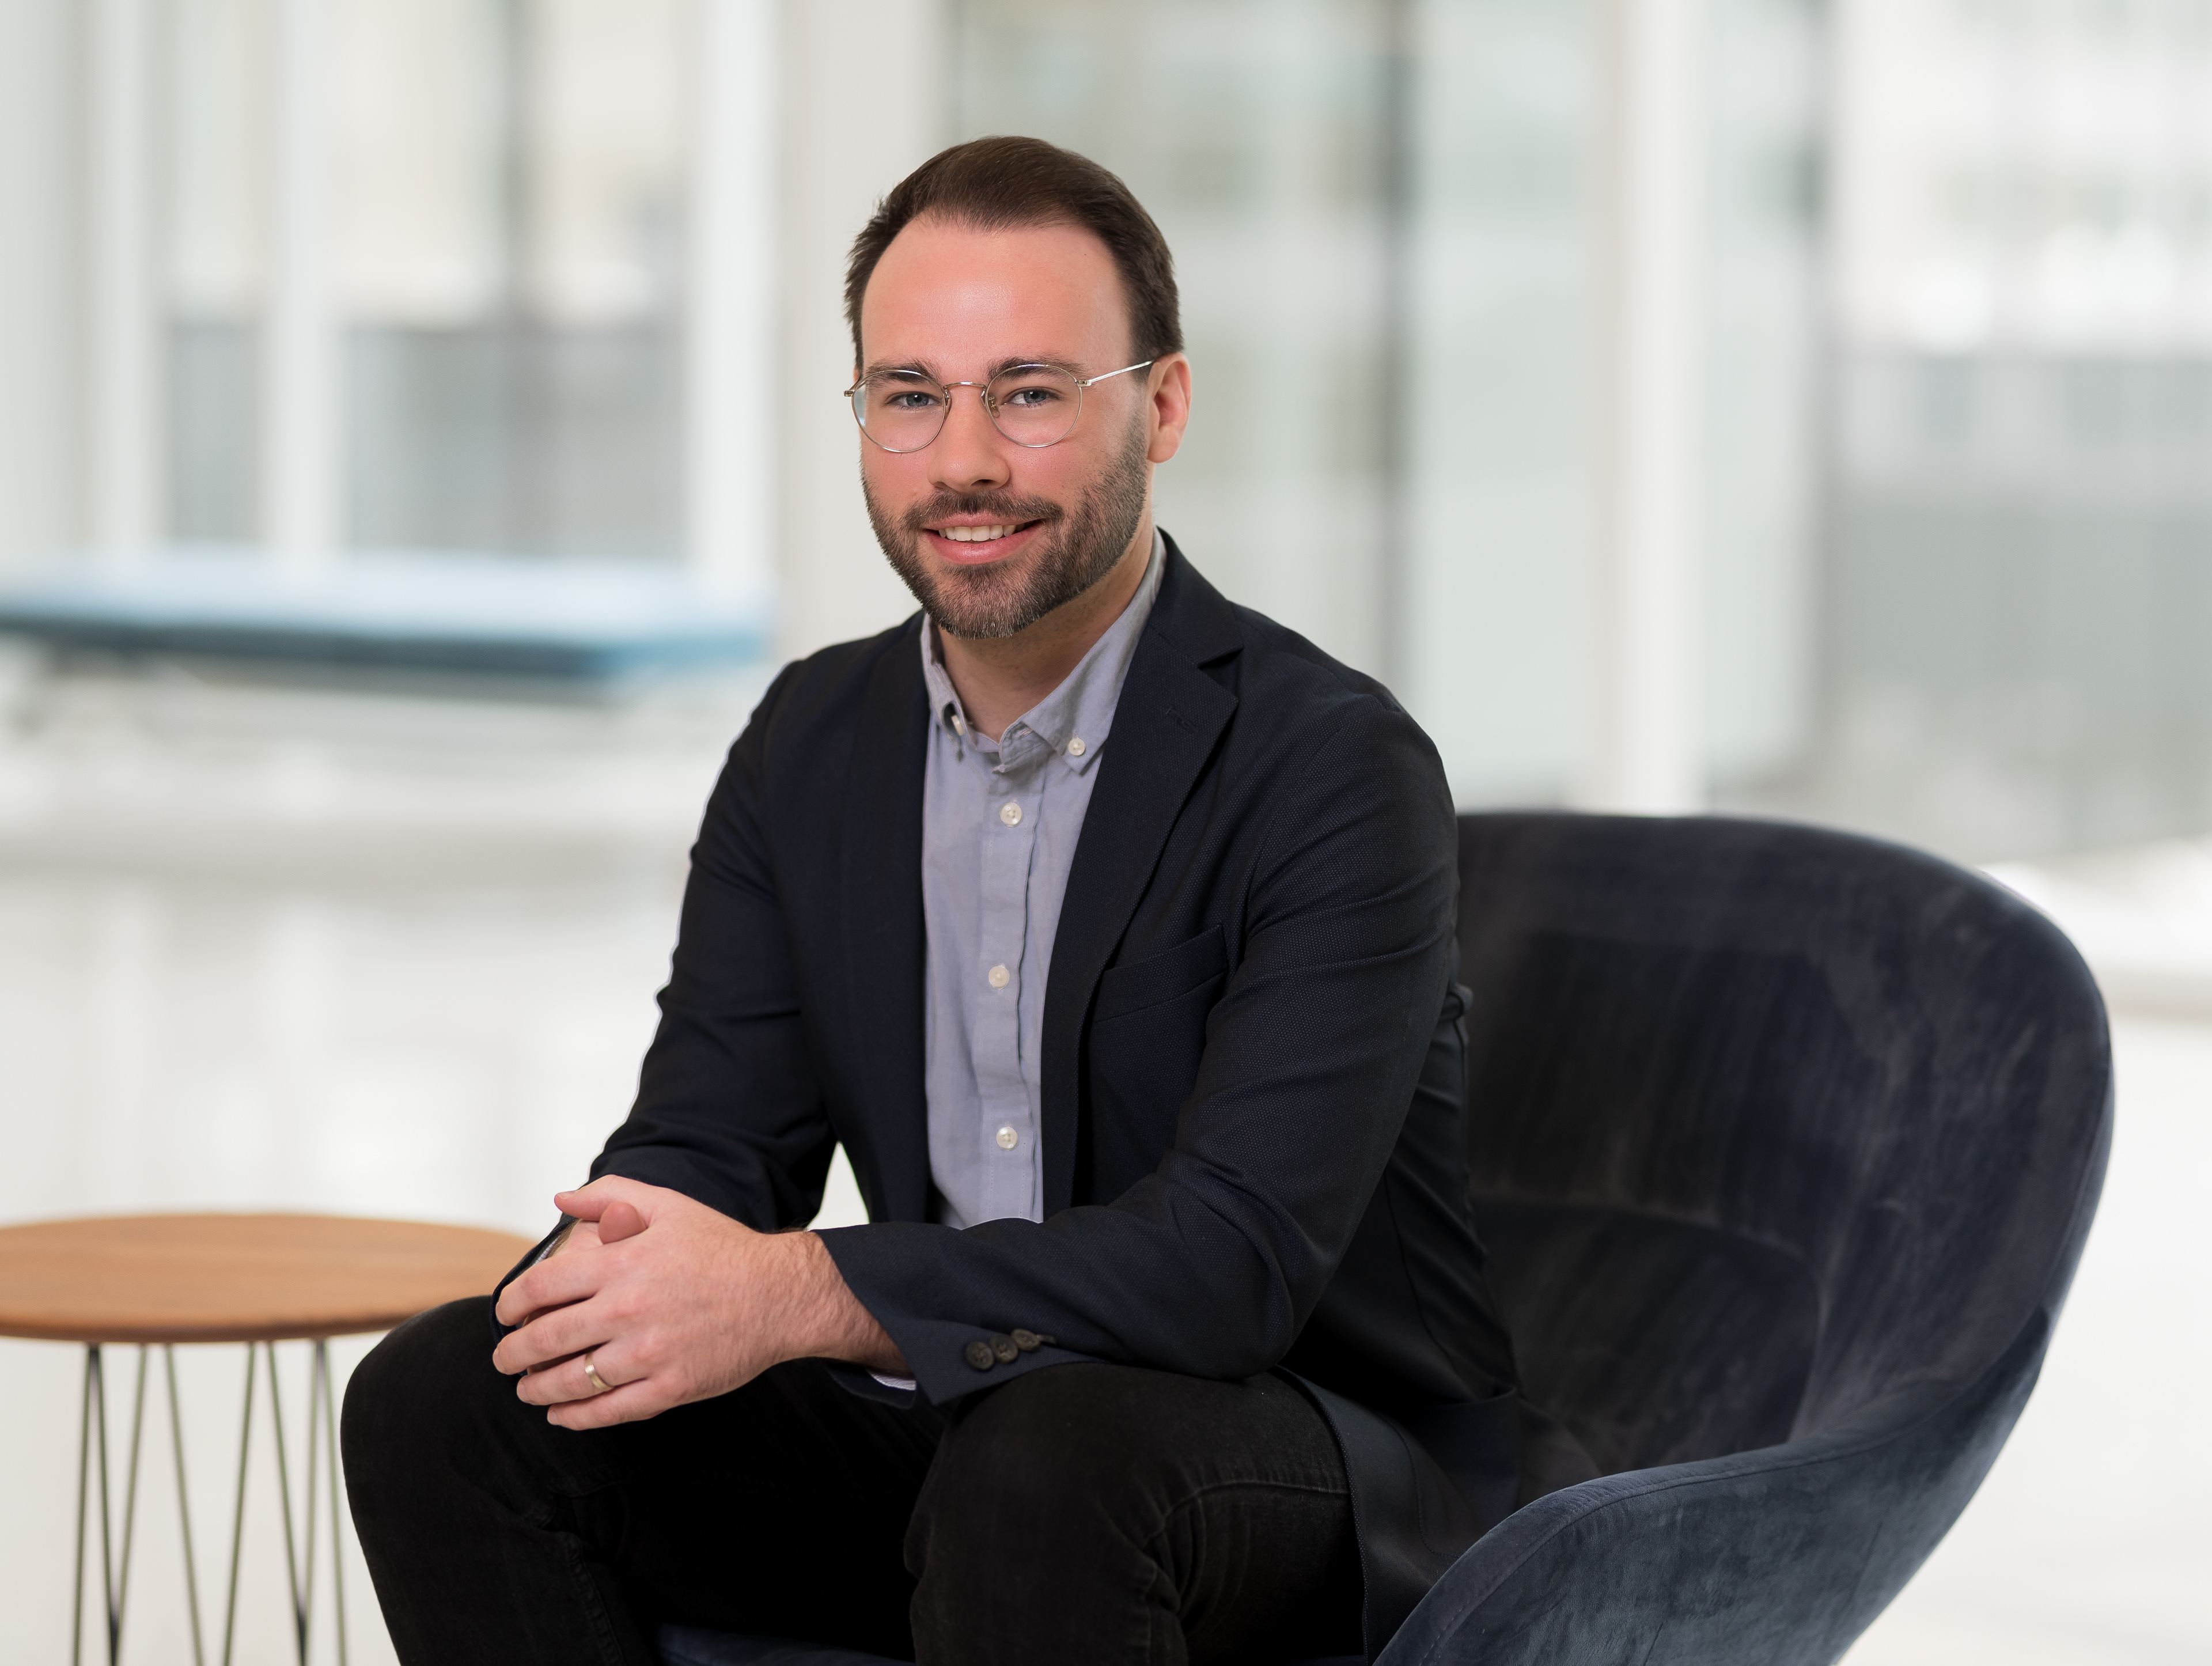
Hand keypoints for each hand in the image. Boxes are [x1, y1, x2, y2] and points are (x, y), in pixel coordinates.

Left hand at [490, 1176, 904, 1429]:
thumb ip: (609, 1195)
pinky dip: (575, 1417)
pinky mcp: (670, 1387)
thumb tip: (561, 1199)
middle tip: (505, 1358)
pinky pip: (608, 1411)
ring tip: (527, 1389)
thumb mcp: (667, 1205)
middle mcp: (628, 1309)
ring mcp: (649, 1353)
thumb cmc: (723, 1249)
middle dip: (513, 1354)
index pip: (540, 1288)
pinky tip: (561, 1414)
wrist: (780, 1293)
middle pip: (545, 1339)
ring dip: (536, 1389)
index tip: (505, 1314)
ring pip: (570, 1382)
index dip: (511, 1304)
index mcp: (622, 1263)